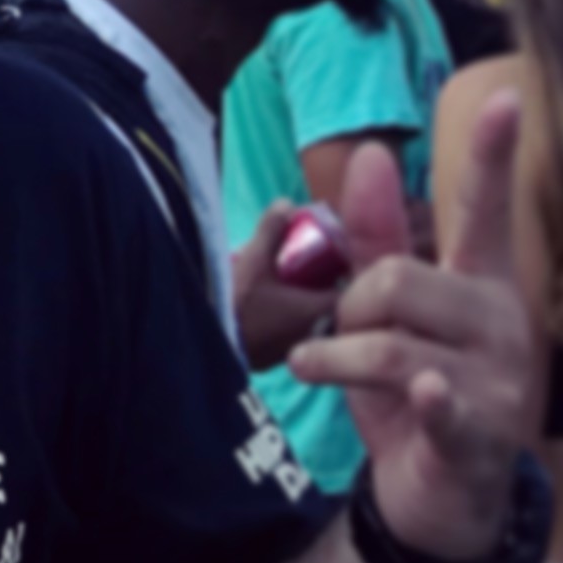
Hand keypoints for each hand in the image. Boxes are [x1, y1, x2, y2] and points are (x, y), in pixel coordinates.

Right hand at [231, 201, 341, 371]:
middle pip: (334, 308)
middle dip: (326, 288)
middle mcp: (317, 335)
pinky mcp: (277, 360)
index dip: (349, 273)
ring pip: (314, 324)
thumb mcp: (254, 258)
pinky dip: (291, 322)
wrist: (207, 343)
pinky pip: (295, 336)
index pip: (356, 292)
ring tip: (291, 286)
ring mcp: (298, 350)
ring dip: (308, 307)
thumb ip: (272, 228)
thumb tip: (287, 203)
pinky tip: (274, 308)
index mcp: (321, 311)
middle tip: (313, 268)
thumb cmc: (238, 302)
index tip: (337, 258)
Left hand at [287, 102, 537, 562]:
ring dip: (336, 353)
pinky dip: (430, 398)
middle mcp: (503, 327)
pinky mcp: (480, 438)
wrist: (443, 501)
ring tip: (314, 366)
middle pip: (403, 281)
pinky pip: (446, 404)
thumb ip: (378, 240)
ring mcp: (500, 384)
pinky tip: (425, 392)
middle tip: (336, 331)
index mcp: (484, 287)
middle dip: (350, 304)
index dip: (493, 158)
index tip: (508, 99)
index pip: (488, 212)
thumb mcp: (389, 315)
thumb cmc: (414, 394)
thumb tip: (366, 155)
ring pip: (396, 341)